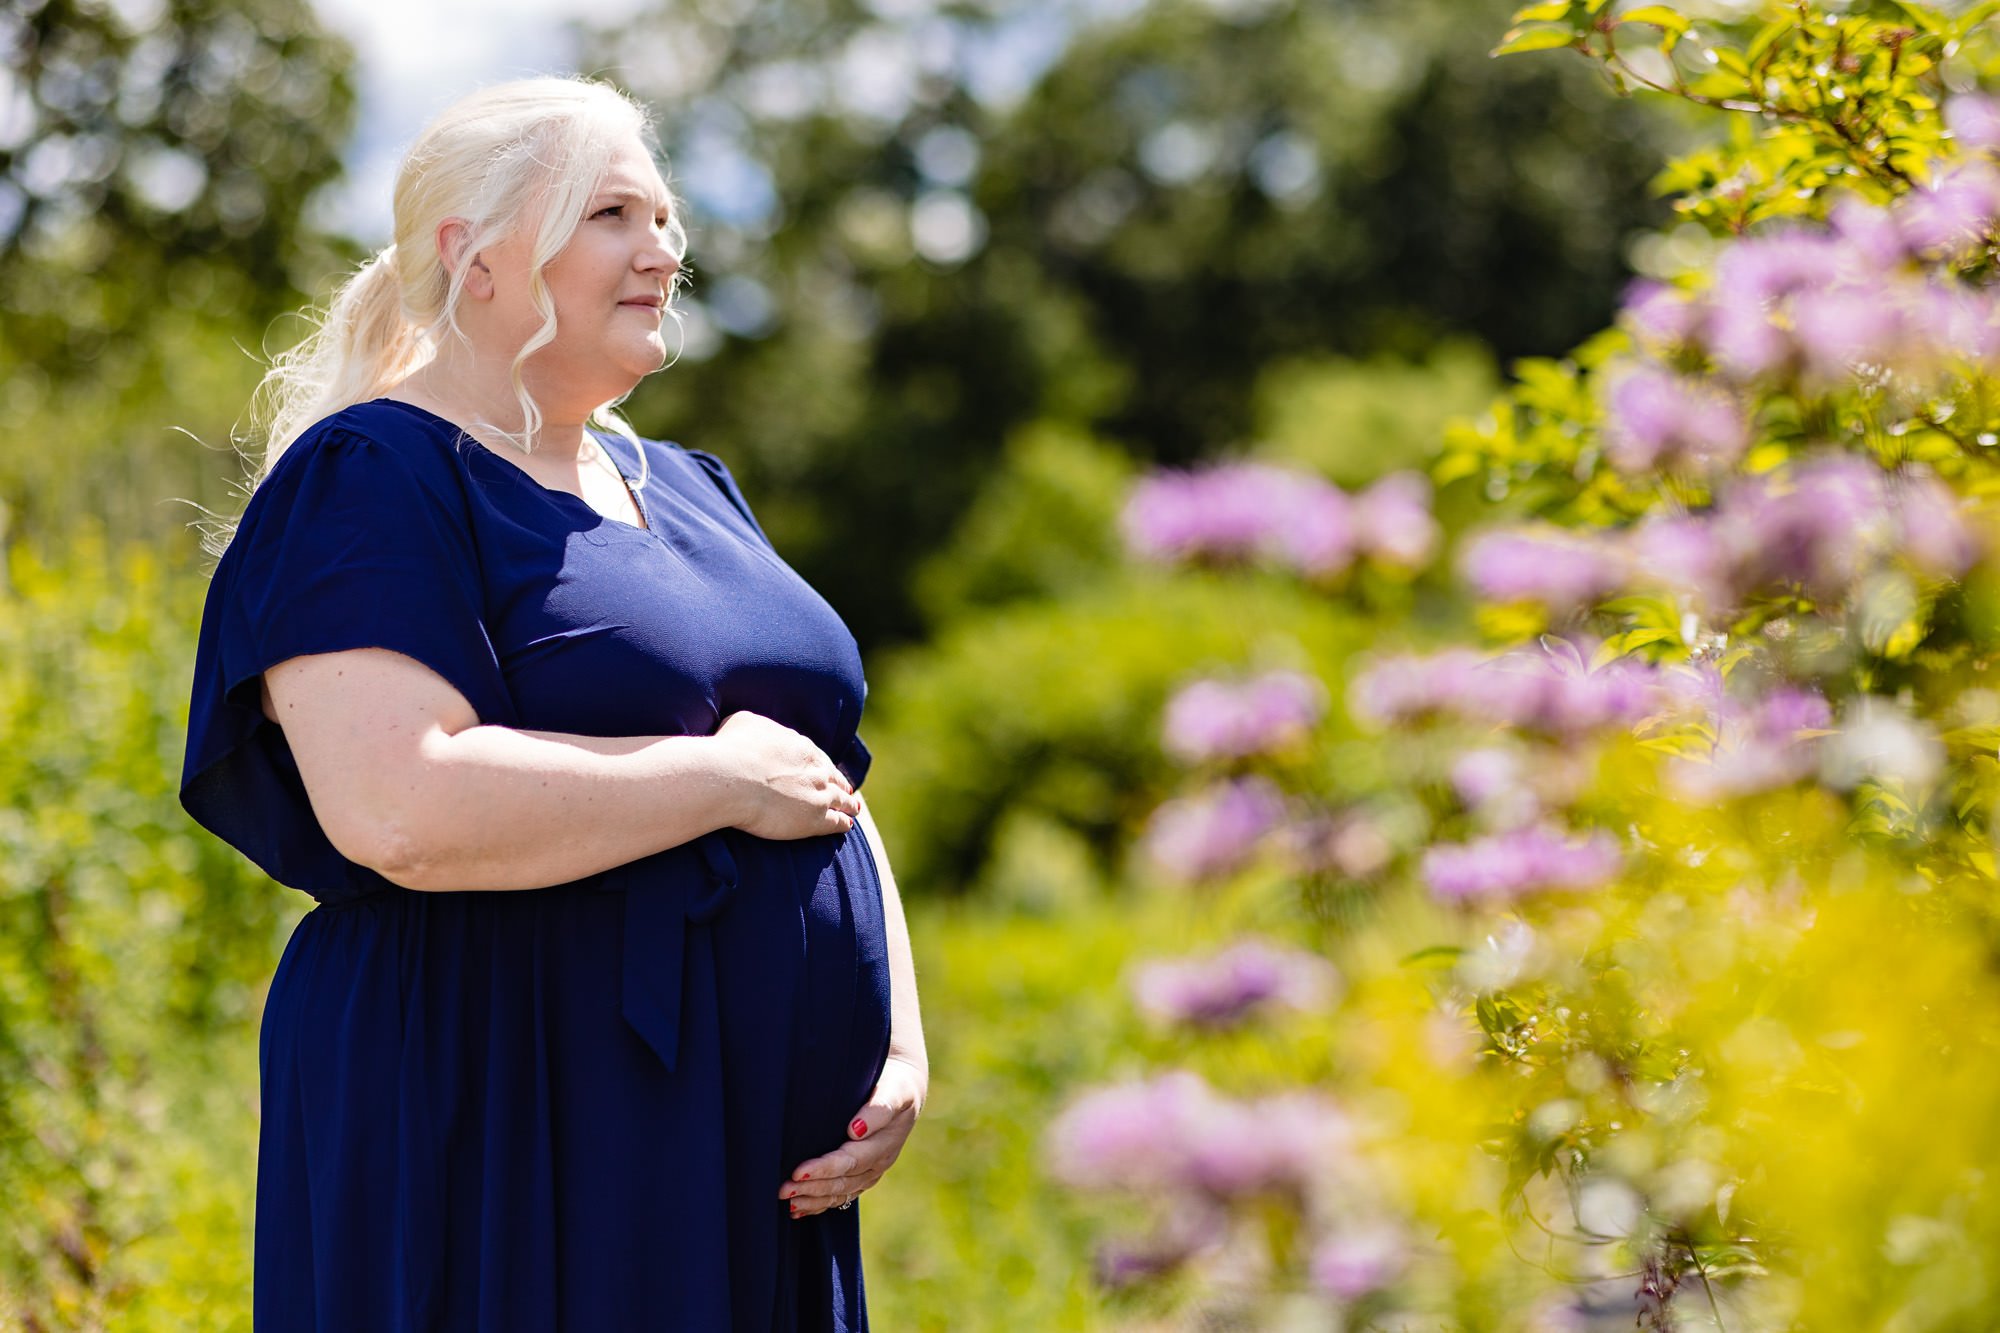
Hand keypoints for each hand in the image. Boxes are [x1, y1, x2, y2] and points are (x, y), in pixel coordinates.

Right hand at [712, 710, 860, 839]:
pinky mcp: (815, 819)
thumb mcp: (743, 723)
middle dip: (840, 783)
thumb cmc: (730, 749)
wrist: (731, 778)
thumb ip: (756, 726)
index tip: (826, 770)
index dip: (822, 765)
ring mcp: (818, 794)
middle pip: (834, 777)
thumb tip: (753, 728)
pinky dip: (843, 823)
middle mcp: (815, 769)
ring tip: (854, 809)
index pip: (817, 757)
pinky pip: (837, 822)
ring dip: (849, 804)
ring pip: (841, 800)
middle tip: (847, 789)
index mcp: (801, 747)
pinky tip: (846, 825)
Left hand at [779, 1056, 926, 1218]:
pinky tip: (799, 1209)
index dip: (824, 1168)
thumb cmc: (897, 1084)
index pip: (850, 1161)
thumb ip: (880, 1108)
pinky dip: (820, 1204)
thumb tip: (857, 1130)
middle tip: (781, 1190)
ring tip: (786, 1202)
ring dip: (813, 1199)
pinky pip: (841, 1196)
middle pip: (842, 1182)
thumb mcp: (896, 1090)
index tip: (797, 1172)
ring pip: (840, 1193)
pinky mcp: (863, 1176)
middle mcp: (878, 1163)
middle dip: (811, 1188)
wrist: (905, 1088)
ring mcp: (871, 1172)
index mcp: (884, 1144)